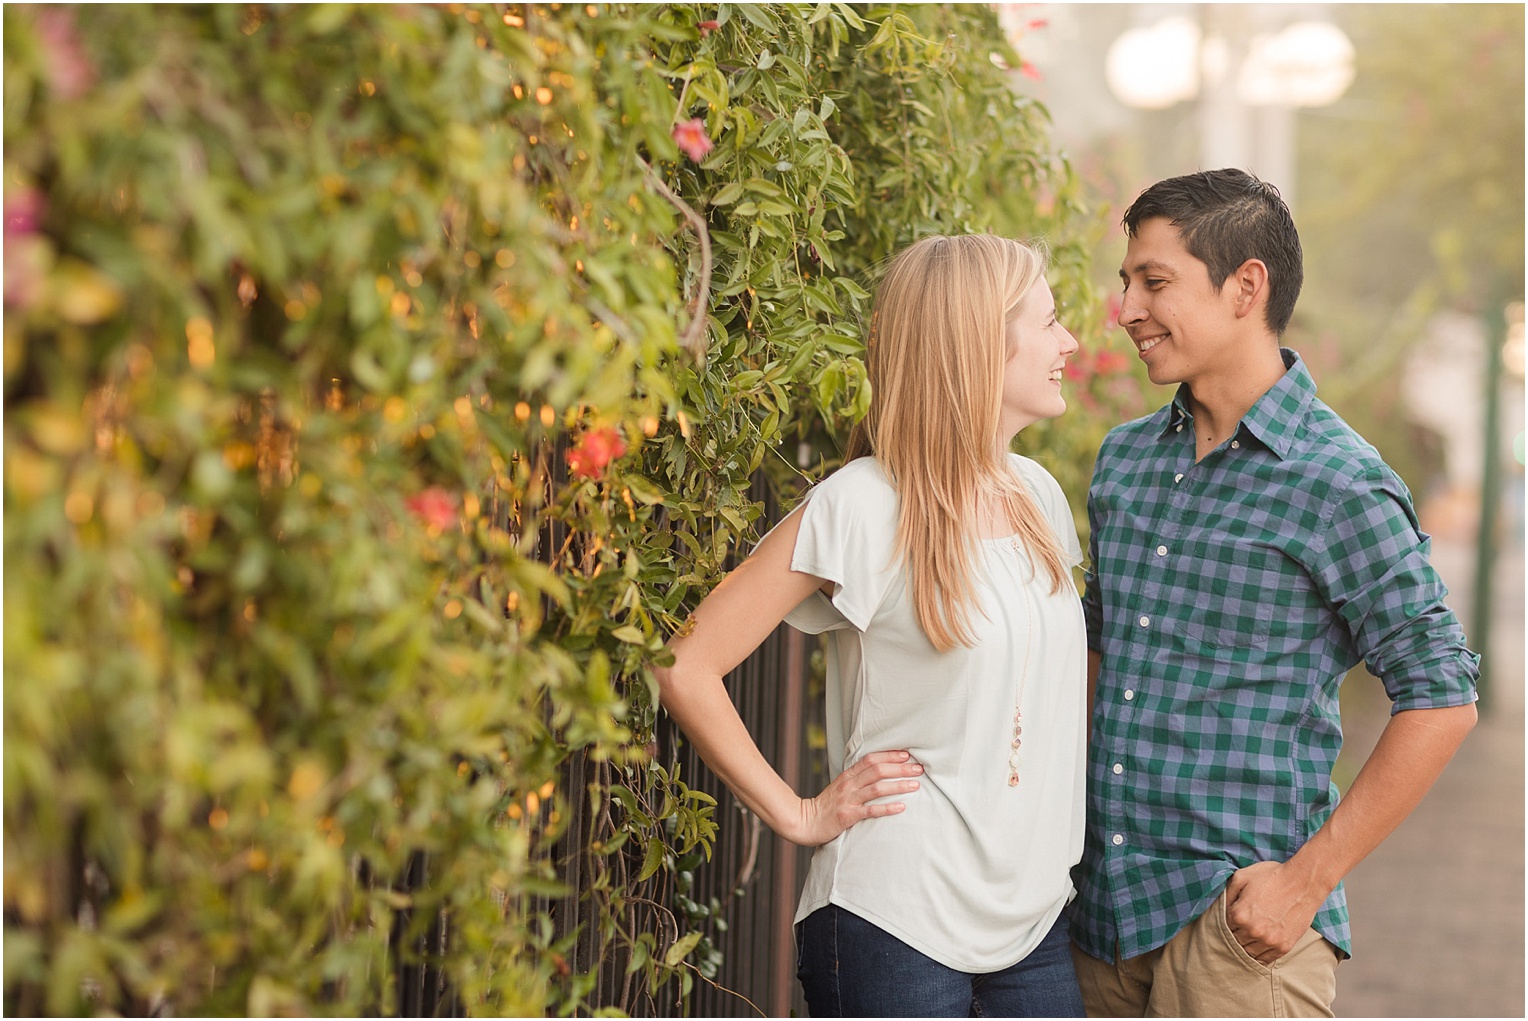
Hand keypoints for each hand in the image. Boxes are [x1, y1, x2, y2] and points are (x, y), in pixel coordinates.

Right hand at [784, 750, 922, 846]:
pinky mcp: (848, 816)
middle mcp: (848, 784)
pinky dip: (887, 808)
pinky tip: (901, 807)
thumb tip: (878, 773)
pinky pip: (870, 810)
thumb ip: (856, 779)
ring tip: (915, 785)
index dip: (889, 756)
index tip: (907, 755)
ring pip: (877, 788)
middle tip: (918, 769)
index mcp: (847, 775)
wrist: (804, 821)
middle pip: (877, 771)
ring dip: (898, 785)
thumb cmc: (826, 806)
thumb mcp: (840, 787)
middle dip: (900, 769)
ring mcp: (848, 800)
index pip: (870, 759)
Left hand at [1224, 860, 1327, 963]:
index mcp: (1239, 914)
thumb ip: (1227, 894)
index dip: (1227, 923)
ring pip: (1249, 953)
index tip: (1232, 921)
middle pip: (1235, 941)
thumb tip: (1220, 908)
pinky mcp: (1284, 947)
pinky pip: (1266, 960)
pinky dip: (1260, 957)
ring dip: (1246, 947)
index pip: (1224, 927)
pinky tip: (1258, 950)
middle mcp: (1253, 931)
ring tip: (1249, 941)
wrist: (1302, 883)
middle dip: (1236, 935)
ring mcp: (1269, 941)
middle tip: (1241, 930)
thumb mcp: (1242, 877)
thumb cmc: (1272, 876)